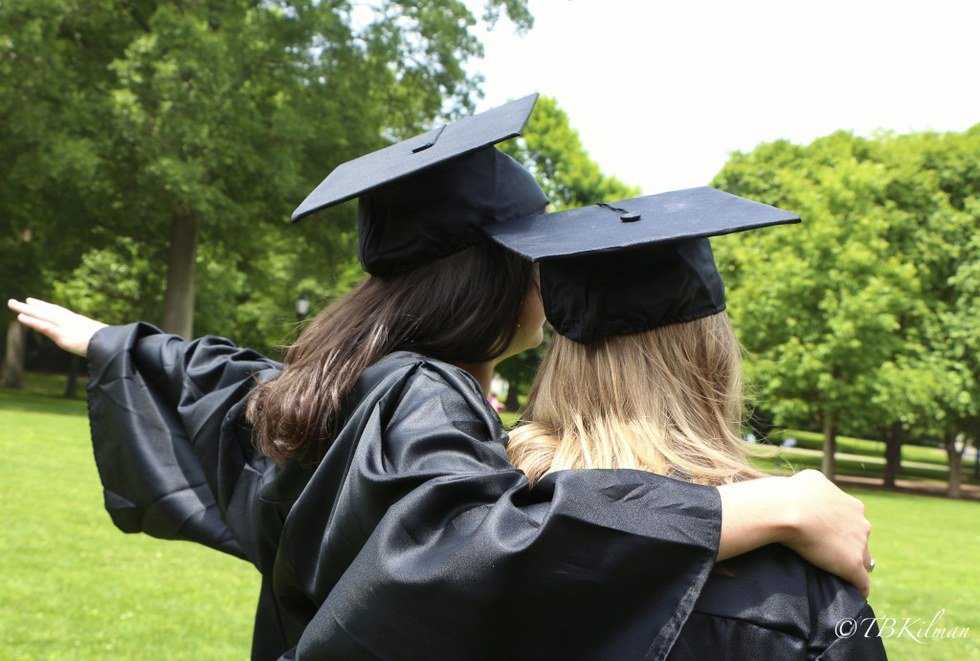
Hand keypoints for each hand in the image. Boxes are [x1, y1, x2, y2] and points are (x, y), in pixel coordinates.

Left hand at [6, 297, 107, 357]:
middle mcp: (70, 321)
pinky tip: (20, 318)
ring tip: (11, 304)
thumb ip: (94, 338)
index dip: (44, 306)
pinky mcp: (62, 335)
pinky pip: (44, 327)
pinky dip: (32, 322)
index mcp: (78, 321)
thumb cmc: (111, 344)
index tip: (32, 301)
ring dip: (26, 310)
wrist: (114, 346)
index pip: (57, 311)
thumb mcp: (100, 339)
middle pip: (47, 311)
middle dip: (31, 306)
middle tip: (15, 301)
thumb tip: (99, 341)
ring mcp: (65, 327)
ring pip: (42, 316)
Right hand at [783, 469, 872, 597]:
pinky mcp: (852, 566)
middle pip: (861, 542)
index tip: (829, 534)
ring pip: (863, 561)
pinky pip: (862, 582)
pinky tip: (855, 594)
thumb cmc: (795, 492)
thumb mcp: (811, 480)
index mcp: (854, 506)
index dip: (843, 529)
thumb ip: (821, 487)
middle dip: (849, 546)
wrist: (790, 508)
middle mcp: (862, 524)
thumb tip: (814, 488)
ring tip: (839, 574)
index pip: (855, 522)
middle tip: (829, 552)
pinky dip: (859, 588)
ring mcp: (859, 546)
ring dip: (853, 565)